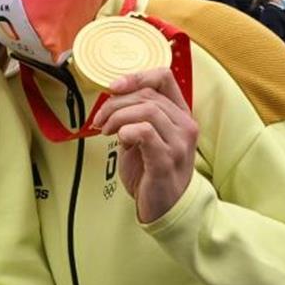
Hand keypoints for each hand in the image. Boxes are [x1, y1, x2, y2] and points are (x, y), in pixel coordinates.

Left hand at [91, 68, 198, 223]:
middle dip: (115, 103)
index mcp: (180, 114)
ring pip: (146, 110)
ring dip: (117, 117)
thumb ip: (135, 115)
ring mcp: (179, 143)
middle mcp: (185, 125)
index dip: (136, 76)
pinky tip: (119, 140)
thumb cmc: (151, 171)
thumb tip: (112, 96)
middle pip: (147, 94)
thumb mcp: (144, 136)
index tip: (113, 87)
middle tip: (100, 120)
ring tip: (106, 131)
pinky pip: (145, 132)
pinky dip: (126, 131)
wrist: (164, 207)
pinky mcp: (166, 160)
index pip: (164, 77)